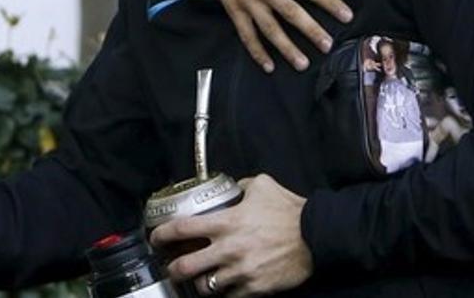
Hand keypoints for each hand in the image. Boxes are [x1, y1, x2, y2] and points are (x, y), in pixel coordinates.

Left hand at [151, 174, 312, 296]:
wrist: (317, 236)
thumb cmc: (291, 210)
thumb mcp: (264, 186)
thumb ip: (242, 186)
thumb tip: (232, 187)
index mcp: (227, 222)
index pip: (181, 229)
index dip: (161, 234)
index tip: (156, 237)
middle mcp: (228, 249)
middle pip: (183, 267)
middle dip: (172, 269)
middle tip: (173, 267)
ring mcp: (239, 271)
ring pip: (203, 287)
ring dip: (199, 283)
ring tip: (201, 279)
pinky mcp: (253, 288)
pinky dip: (224, 294)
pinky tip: (226, 287)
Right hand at [194, 0, 352, 72]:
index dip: (330, 3)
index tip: (347, 16)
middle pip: (292, 13)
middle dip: (311, 31)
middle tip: (327, 46)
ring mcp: (249, 1)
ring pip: (270, 29)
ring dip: (286, 48)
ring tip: (302, 64)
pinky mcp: (234, 8)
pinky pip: (246, 34)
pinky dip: (257, 51)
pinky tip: (268, 65)